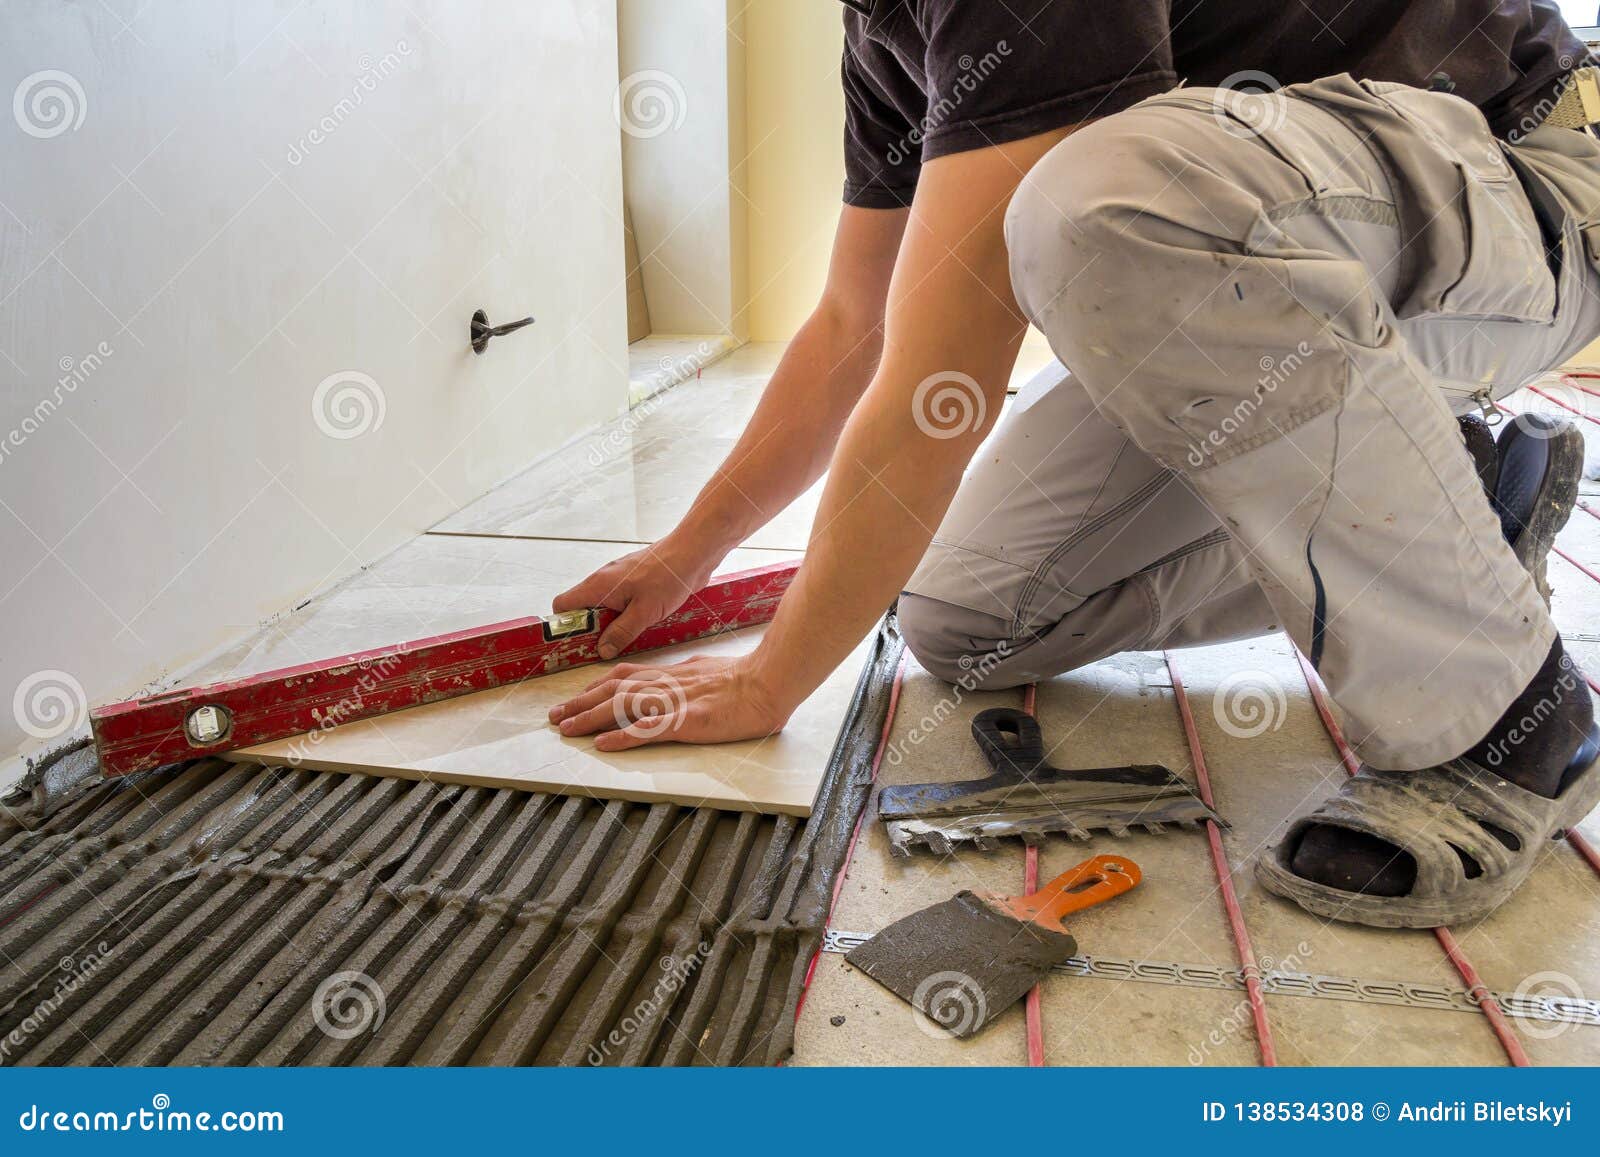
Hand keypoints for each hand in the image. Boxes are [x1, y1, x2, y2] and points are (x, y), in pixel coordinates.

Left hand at [547, 654, 791, 750]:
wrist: (770, 682)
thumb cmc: (749, 680)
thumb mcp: (709, 672)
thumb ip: (688, 678)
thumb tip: (679, 680)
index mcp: (672, 674)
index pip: (625, 676)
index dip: (596, 687)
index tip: (577, 697)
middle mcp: (667, 684)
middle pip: (614, 689)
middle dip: (581, 702)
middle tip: (556, 716)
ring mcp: (676, 702)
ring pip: (623, 705)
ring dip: (591, 717)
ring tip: (567, 729)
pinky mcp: (688, 721)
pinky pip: (649, 729)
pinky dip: (622, 737)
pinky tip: (603, 745)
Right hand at [551, 536, 718, 658]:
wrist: (693, 552)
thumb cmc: (668, 577)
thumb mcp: (644, 613)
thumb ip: (621, 633)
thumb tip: (602, 650)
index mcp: (599, 585)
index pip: (563, 604)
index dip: (564, 625)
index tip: (578, 643)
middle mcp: (604, 579)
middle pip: (583, 608)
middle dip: (592, 629)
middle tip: (609, 645)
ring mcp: (619, 579)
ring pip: (603, 605)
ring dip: (612, 622)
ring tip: (629, 635)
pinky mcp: (634, 580)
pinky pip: (621, 600)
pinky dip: (625, 613)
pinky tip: (642, 622)